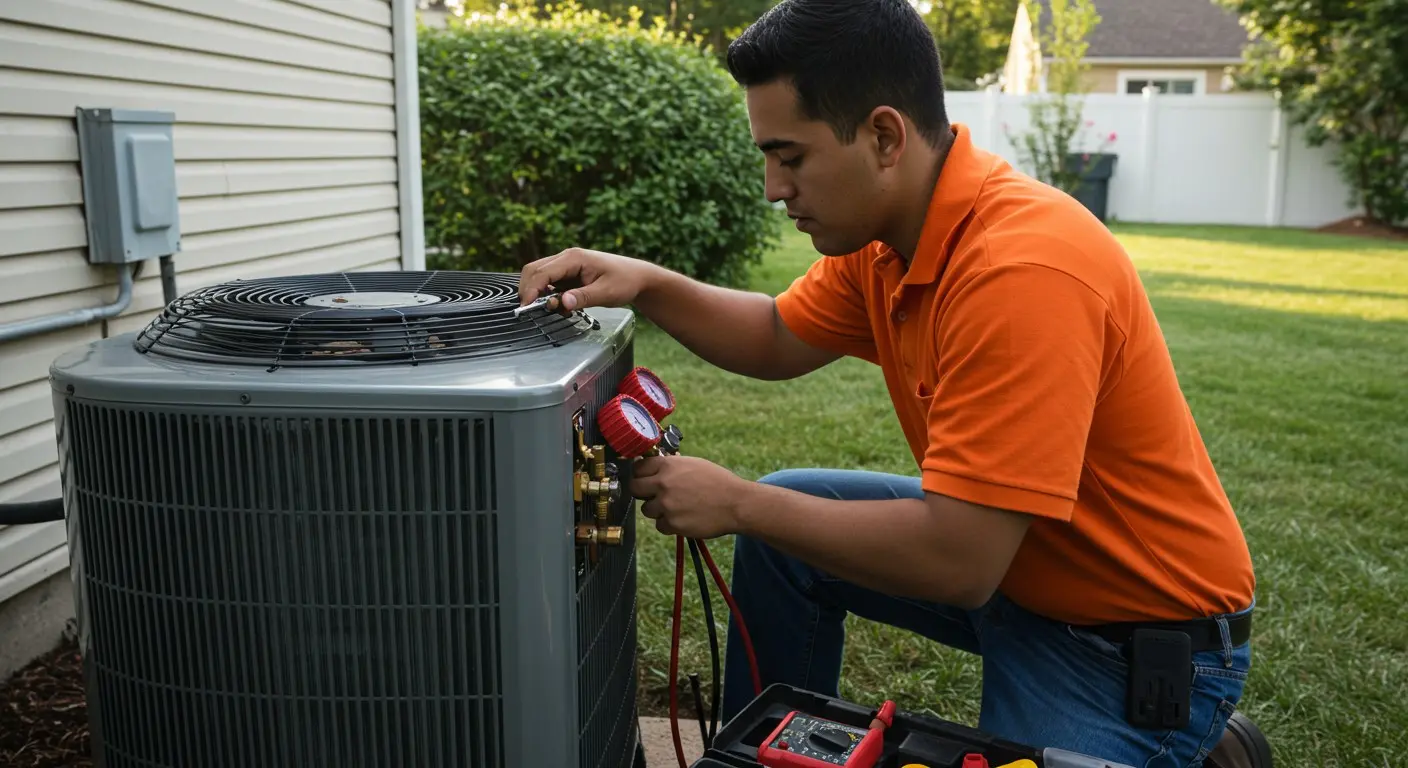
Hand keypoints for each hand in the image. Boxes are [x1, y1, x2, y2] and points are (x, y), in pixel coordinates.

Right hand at [518, 247, 657, 312]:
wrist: (638, 278)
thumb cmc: (625, 281)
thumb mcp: (605, 292)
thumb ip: (582, 298)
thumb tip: (561, 303)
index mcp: (574, 258)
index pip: (542, 272)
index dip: (531, 290)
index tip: (527, 306)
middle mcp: (567, 258)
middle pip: (534, 270)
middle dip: (529, 290)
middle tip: (532, 310)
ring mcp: (566, 265)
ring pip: (540, 276)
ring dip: (540, 294)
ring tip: (555, 309)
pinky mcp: (569, 274)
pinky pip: (550, 283)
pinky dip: (549, 295)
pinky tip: (562, 306)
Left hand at [628, 455, 748, 538]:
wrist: (736, 503)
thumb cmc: (718, 482)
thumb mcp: (694, 464)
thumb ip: (672, 466)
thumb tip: (654, 469)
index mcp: (668, 465)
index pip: (638, 468)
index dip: (642, 475)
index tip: (645, 479)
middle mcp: (663, 483)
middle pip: (635, 489)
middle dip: (643, 493)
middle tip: (654, 496)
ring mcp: (666, 504)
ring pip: (647, 510)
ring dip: (658, 511)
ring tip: (678, 508)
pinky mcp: (672, 524)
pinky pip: (660, 526)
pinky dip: (669, 525)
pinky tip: (684, 518)